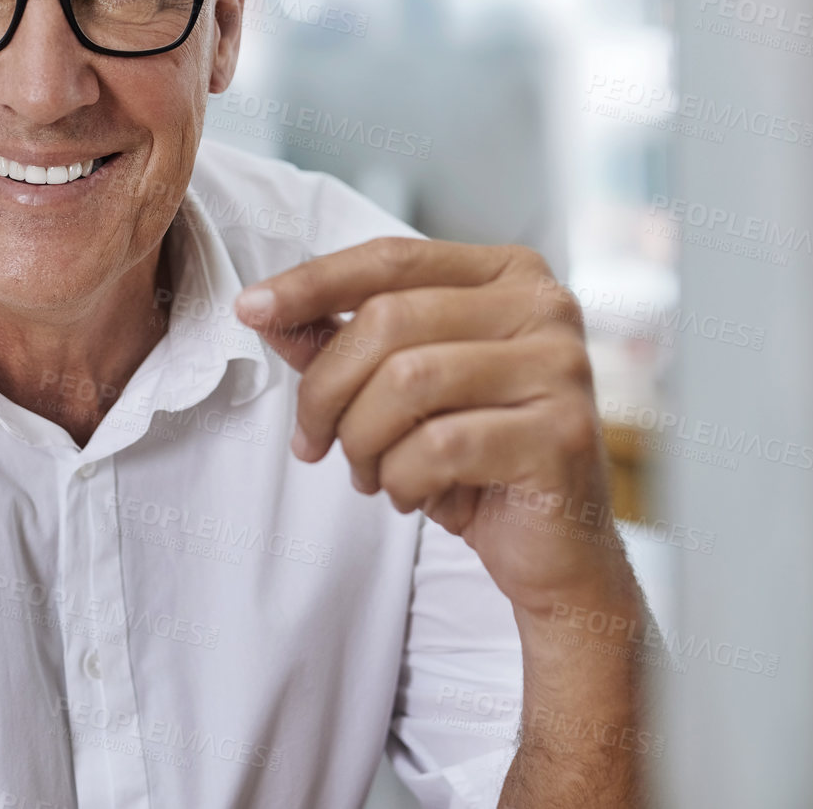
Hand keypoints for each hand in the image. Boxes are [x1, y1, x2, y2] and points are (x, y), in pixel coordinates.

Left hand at [233, 237, 632, 616]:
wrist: (555, 552)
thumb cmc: (475, 459)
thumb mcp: (399, 392)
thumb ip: (339, 342)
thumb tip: (264, 311)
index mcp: (509, 274)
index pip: (391, 259)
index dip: (312, 282)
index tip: (248, 310)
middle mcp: (546, 306)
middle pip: (389, 320)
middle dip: (327, 389)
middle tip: (312, 442)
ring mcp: (562, 367)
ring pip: (408, 382)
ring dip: (363, 442)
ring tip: (371, 475)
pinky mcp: (564, 433)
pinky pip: (441, 446)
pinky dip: (404, 480)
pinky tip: (418, 498)